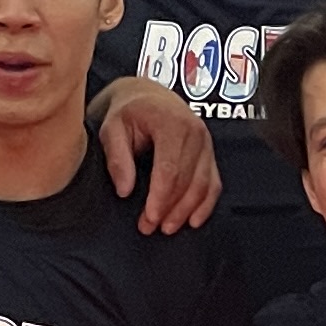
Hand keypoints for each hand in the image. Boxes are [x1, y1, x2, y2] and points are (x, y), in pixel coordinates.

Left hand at [92, 75, 220, 233]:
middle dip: (170, 209)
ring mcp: (207, 143)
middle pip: (188, 180)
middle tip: (150, 227)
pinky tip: (193, 221)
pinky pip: (214, 184)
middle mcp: (196, 131)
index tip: (149, 219)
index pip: (170, 169)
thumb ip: (117, 158)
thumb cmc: (129, 112)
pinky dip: (205, 205)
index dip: (160, 198)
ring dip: (186, 211)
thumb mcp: (111, 129)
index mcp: (172, 122)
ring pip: (203, 185)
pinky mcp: (210, 154)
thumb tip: (125, 190)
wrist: (148, 97)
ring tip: (167, 228)